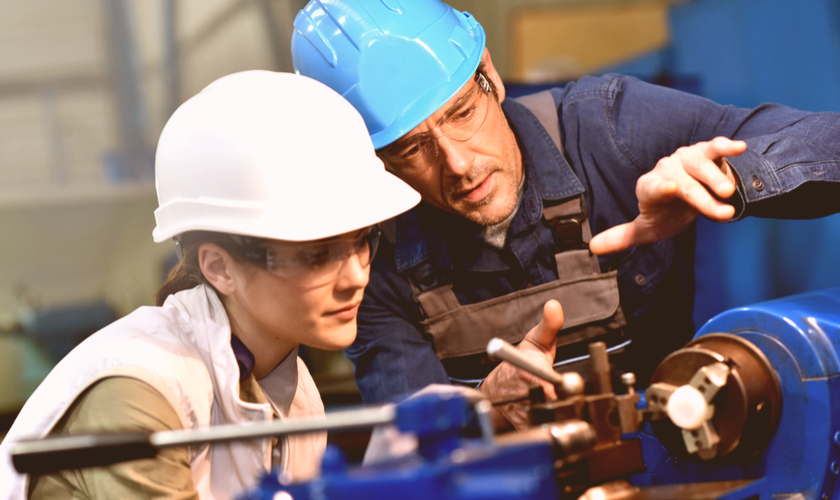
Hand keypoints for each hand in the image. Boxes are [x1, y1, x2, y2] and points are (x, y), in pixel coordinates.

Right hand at [479, 300, 563, 430]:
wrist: (498, 390)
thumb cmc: (522, 363)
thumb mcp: (536, 341)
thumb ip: (549, 325)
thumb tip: (554, 305)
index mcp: (526, 371)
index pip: (544, 383)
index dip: (557, 388)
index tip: (566, 388)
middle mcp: (521, 393)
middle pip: (552, 405)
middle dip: (567, 404)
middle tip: (577, 401)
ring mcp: (522, 413)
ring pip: (549, 421)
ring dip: (562, 417)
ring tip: (570, 411)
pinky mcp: (524, 428)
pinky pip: (544, 432)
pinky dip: (554, 428)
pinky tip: (559, 421)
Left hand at [589, 137, 745, 254]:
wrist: (690, 195)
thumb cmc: (667, 213)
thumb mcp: (646, 228)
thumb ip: (623, 236)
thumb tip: (593, 247)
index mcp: (649, 187)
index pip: (652, 188)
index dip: (660, 188)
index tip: (670, 189)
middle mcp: (665, 170)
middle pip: (684, 184)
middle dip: (702, 199)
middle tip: (723, 214)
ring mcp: (685, 159)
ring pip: (701, 166)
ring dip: (717, 179)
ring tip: (729, 195)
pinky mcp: (706, 151)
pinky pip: (715, 147)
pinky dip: (726, 146)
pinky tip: (739, 147)